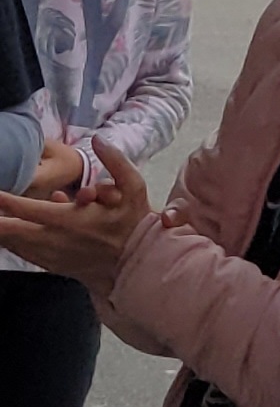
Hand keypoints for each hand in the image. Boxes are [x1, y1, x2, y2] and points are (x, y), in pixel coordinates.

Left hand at [0, 141, 149, 297]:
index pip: (30, 210)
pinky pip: (26, 255)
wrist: (138, 263)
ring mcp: (54, 256)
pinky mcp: (55, 266)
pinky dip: (13, 245)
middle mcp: (57, 241)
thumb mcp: (134, 187)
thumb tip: (98, 139)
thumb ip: (116, 161)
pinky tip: (7, 237)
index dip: (8, 202)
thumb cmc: (134, 223)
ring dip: (3, 235)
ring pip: (17, 246)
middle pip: (14, 232)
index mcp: (72, 220)